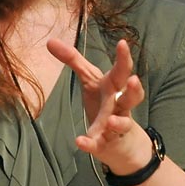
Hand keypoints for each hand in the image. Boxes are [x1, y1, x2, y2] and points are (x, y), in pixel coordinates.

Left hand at [47, 38, 150, 172]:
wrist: (117, 141)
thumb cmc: (104, 103)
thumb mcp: (89, 79)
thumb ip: (73, 60)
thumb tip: (50, 41)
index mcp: (115, 87)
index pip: (122, 71)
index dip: (124, 58)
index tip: (122, 43)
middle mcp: (120, 105)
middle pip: (131, 97)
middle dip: (134, 89)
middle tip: (133, 80)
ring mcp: (116, 126)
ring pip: (122, 123)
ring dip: (118, 122)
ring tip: (111, 120)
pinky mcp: (105, 143)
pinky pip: (99, 145)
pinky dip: (90, 143)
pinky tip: (80, 141)